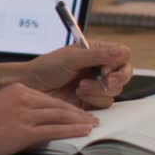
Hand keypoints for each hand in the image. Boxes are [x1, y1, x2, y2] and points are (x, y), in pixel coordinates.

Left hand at [0, 41, 132, 108]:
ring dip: (99, 90)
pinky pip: (104, 103)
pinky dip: (94, 100)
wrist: (30, 87)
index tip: (106, 69)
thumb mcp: (71, 58)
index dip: (119, 63)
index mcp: (96, 52)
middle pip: (124, 74)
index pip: (122, 54)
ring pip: (115, 90)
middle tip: (104, 80)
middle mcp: (98, 67)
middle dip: (114, 79)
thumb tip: (121, 52)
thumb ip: (97, 55)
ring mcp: (96, 85)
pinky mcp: (91, 100)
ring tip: (79, 87)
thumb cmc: (46, 68)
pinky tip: (79, 95)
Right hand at [0, 83, 97, 154]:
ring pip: (60, 115)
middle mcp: (23, 98)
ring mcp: (25, 115)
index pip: (46, 97)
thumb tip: (26, 117)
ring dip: (79, 120)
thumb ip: (13, 107)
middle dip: (76, 111)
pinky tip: (83, 131)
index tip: (74, 109)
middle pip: (57, 105)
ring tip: (92, 124)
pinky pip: (55, 130)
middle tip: (91, 116)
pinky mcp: (25, 131)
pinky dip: (72, 130)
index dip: (64, 105)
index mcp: (16, 90)